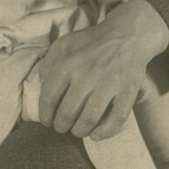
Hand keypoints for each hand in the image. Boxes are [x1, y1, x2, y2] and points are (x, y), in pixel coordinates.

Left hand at [37, 0, 168, 138]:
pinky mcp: (127, 91)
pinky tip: (95, 134)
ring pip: (88, 120)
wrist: (127, 34)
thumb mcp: (64, 43)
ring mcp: (108, 83)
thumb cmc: (91, 41)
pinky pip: (116, 120)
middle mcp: (87, 74)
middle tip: (61, 127)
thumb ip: (49, 62)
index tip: (46, 121)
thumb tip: (41, 83)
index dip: (45, 114)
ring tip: (77, 130)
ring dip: (79, 131)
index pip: (49, 97)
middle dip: (61, 126)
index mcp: (68, 62)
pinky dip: (103, 133)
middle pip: (67, 113)